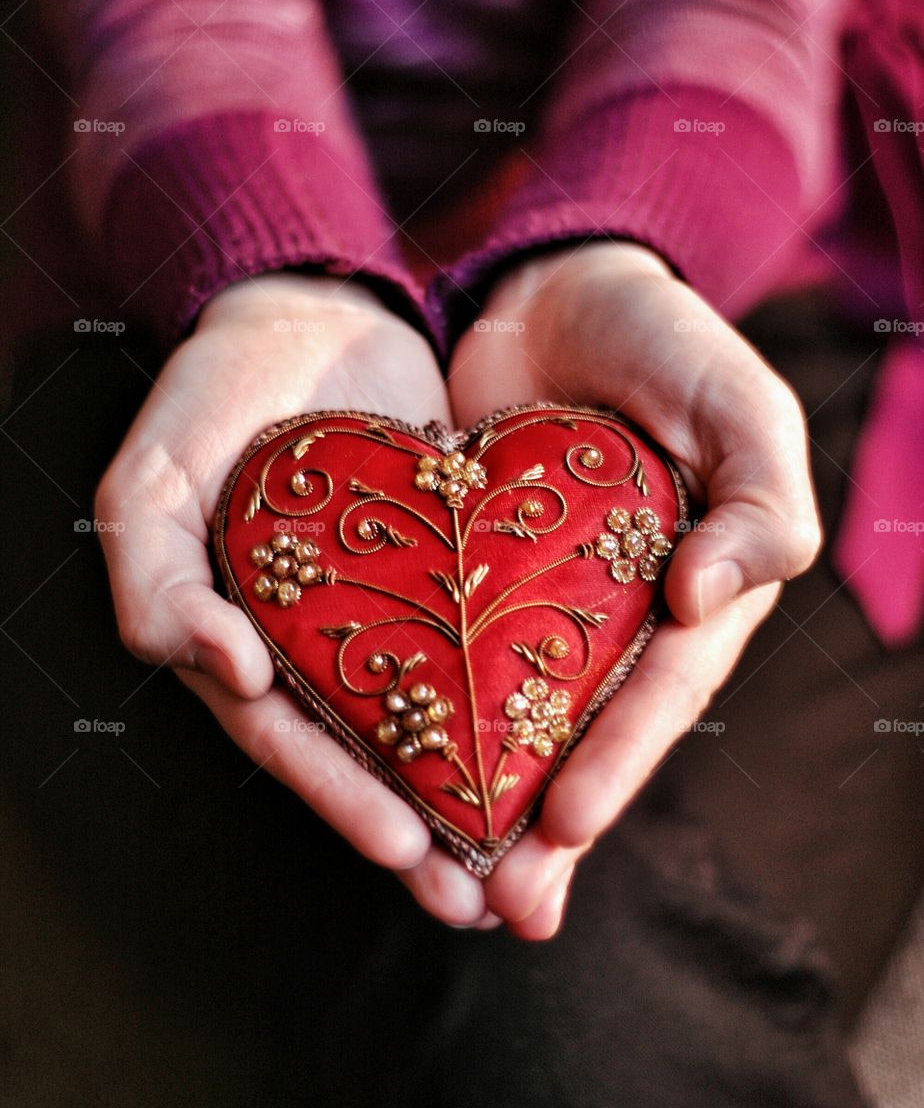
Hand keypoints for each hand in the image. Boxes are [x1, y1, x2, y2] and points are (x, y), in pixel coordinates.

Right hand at [95, 273, 496, 928]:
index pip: (289, 737)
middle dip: (423, 828)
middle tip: (480, 898)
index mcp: (242, 637)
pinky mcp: (453, 569)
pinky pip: (483, 636)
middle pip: (371, 750)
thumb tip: (222, 673)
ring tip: (533, 855)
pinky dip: (515, 688)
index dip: (341, 797)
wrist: (315, 312)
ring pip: (437, 710)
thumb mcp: (151, 480)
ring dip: (478, 784)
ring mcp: (388, 606)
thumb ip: (155, 580)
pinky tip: (563, 731)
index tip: (405, 851)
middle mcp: (317, 639)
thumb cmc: (213, 393)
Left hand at [447, 241, 821, 937]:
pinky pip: (450, 651)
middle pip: (587, 730)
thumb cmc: (668, 341)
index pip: (663, 687)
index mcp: (696, 586)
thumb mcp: (743, 405)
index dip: (620, 758)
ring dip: (487, 799)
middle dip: (551, 821)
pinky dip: (431, 713)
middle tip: (505, 905)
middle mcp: (619, 612)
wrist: (558, 286)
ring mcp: (541, 600)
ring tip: (452, 882)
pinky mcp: (468, 575)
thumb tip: (713, 597)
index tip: (568, 824)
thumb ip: (761, 499)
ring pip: (516, 715)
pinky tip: (394, 773)